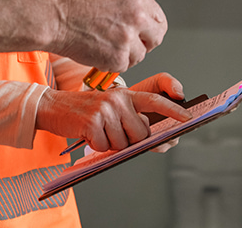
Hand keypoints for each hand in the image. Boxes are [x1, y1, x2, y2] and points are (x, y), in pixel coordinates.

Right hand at [36, 73, 191, 152]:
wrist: (53, 106)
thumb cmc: (84, 112)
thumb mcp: (109, 109)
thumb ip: (130, 119)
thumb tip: (152, 141)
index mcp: (124, 94)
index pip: (154, 100)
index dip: (172, 109)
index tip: (188, 118)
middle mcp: (117, 99)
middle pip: (141, 134)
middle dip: (130, 141)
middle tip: (111, 131)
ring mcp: (105, 110)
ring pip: (123, 144)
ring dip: (110, 144)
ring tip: (97, 129)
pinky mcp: (92, 122)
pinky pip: (105, 147)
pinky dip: (96, 146)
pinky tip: (87, 133)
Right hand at [47, 0, 167, 71]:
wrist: (52, 16)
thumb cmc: (70, 3)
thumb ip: (127, 6)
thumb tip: (138, 20)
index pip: (158, 18)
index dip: (150, 29)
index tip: (143, 34)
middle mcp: (137, 15)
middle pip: (156, 37)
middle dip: (143, 43)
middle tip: (127, 44)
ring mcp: (129, 37)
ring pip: (140, 54)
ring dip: (125, 54)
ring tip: (103, 45)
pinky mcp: (118, 57)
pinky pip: (124, 66)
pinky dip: (111, 63)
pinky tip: (97, 51)